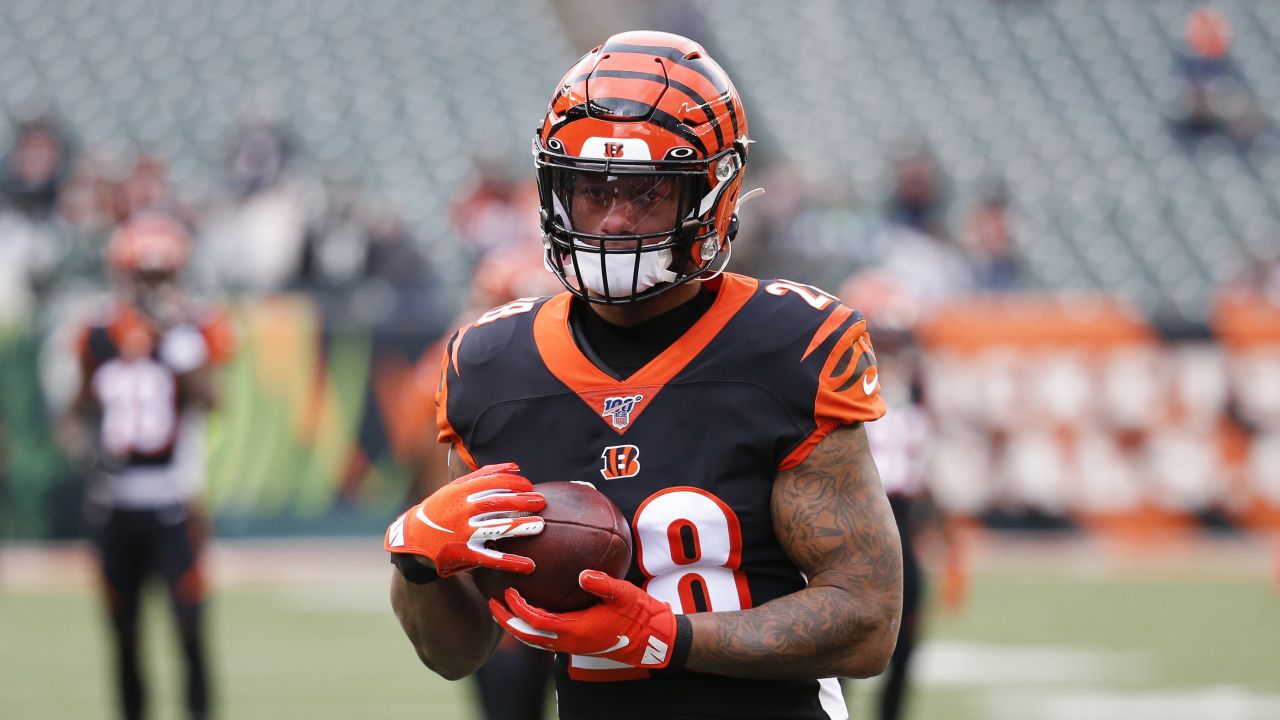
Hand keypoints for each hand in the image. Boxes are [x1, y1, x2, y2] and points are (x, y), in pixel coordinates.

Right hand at [384, 462, 544, 576]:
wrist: (413, 539)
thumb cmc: (441, 509)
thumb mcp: (455, 488)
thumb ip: (485, 475)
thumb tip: (516, 467)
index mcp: (460, 492)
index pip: (492, 482)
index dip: (514, 483)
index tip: (529, 485)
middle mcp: (462, 511)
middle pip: (497, 503)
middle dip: (521, 501)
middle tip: (541, 501)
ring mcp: (463, 533)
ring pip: (496, 529)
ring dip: (520, 527)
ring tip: (540, 526)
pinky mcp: (466, 554)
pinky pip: (492, 558)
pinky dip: (511, 562)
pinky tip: (530, 565)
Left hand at [489, 570, 676, 667]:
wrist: (653, 639)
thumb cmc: (639, 615)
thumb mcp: (625, 594)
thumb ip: (604, 584)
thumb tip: (583, 573)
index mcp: (576, 631)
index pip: (535, 621)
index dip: (518, 607)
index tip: (508, 590)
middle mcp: (569, 642)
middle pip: (527, 635)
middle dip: (507, 620)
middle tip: (491, 603)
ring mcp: (572, 646)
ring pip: (534, 640)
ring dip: (516, 626)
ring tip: (503, 609)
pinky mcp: (577, 644)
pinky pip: (545, 639)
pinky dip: (531, 628)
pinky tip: (530, 614)